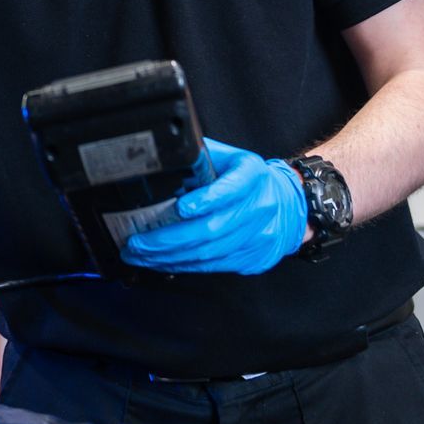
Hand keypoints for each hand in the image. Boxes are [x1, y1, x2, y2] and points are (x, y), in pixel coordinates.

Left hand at [123, 138, 307, 274]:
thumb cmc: (245, 177)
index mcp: (252, 174)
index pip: (231, 188)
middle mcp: (259, 206)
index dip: (206, 199)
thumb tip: (156, 160)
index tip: (180, 207)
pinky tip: (161, 262)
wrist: (286, 203)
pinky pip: (213, 266)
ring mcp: (258, 236)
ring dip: (169, 258)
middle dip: (169, 239)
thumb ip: (198, 158)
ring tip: (139, 255)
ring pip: (209, 253)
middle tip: (137, 242)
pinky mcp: (252, 258)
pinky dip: (182, 266)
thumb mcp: (228, 157)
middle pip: (213, 228)